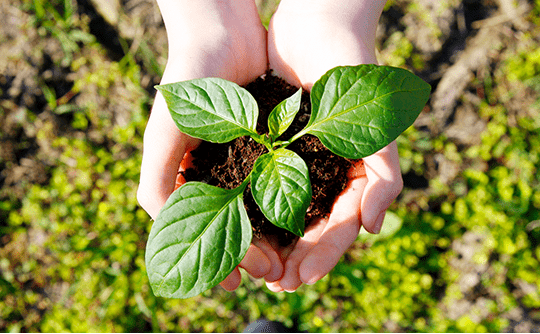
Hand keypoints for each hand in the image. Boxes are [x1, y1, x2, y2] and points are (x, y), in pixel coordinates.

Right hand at [137, 0, 282, 289]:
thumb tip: (164, 233)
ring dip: (278, 238)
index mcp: (192, 177)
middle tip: (276, 277)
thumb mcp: (165, 135)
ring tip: (293, 261)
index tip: (237, 284)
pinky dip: (297, 202)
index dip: (222, 258)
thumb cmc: (188, 81)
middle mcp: (222, 172)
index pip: (206, 231)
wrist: (224, 31)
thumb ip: (157, 184)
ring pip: (266, 209)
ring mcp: (250, 158)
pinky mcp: (277, 142)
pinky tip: (309, 220)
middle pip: (240, 225)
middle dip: (256, 255)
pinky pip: (289, 178)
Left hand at [266, 0, 401, 291]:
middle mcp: (325, 173)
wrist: (319, 25)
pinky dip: (250, 205)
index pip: (340, 227)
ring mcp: (297, 161)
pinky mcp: (268, 144)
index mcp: (353, 175)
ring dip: (271, 242)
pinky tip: (237, 223)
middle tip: (274, 284)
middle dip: (295, 257)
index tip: (300, 279)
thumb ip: (384, 178)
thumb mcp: (377, 128)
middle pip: (311, 227)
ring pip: (283, 211)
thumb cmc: (354, 73)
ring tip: (255, 267)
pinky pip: (258, 181)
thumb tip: (374, 230)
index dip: (323, 255)